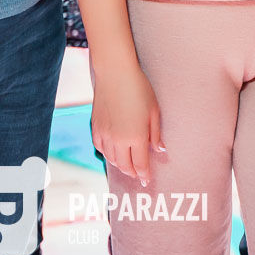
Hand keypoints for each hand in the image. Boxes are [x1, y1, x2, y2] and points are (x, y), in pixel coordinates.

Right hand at [90, 61, 164, 185]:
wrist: (115, 73)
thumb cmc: (139, 88)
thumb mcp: (154, 110)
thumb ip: (156, 133)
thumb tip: (159, 149)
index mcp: (136, 137)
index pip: (140, 164)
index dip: (144, 175)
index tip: (146, 181)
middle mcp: (119, 139)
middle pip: (125, 166)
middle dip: (132, 173)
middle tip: (138, 175)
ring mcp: (105, 134)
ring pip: (111, 159)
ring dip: (120, 165)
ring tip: (127, 165)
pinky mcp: (95, 127)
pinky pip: (100, 147)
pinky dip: (107, 154)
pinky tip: (113, 151)